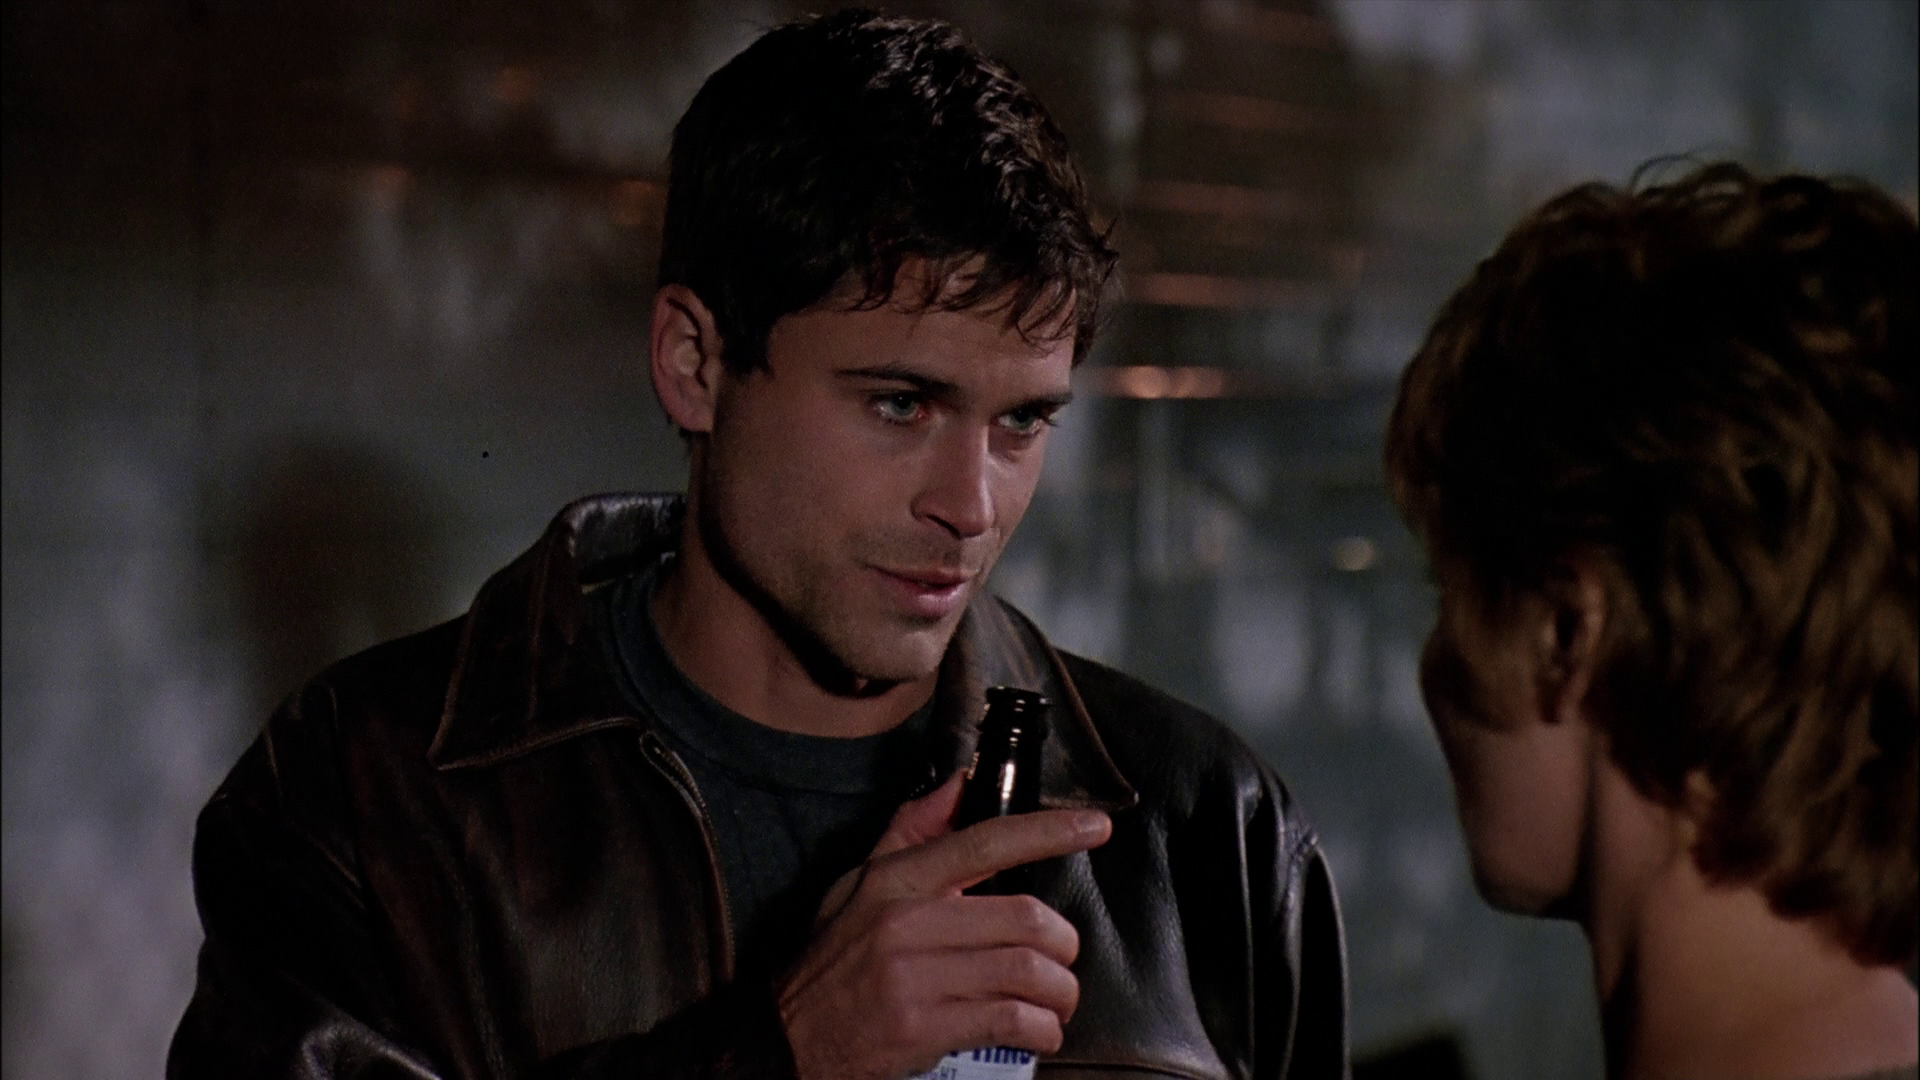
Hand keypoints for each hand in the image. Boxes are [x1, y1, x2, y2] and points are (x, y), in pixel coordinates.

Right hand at [776, 773, 1111, 1079]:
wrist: (789, 1038)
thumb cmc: (834, 960)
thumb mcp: (857, 884)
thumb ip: (912, 831)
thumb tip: (960, 782)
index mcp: (897, 881)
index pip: (984, 842)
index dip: (1046, 832)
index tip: (1095, 826)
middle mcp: (908, 924)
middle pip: (1024, 918)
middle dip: (1062, 942)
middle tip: (1063, 957)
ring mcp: (916, 978)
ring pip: (1026, 972)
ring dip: (1059, 992)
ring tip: (1056, 1000)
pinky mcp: (925, 1029)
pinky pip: (1011, 1021)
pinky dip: (1041, 1029)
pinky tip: (1038, 1031)